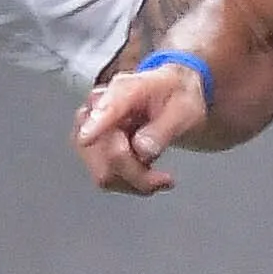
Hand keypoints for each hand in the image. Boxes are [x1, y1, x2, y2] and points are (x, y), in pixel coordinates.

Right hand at [74, 57, 210, 196]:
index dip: (95, 123)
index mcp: (126, 89)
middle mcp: (100, 107)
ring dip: (135, 181)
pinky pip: (105, 178)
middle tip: (165, 178)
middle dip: (136, 171)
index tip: (87, 137)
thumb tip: (142, 149)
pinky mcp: (93, 150)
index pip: (108, 107)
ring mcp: (93, 130)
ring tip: (159, 177)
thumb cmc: (177, 99)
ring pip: (103, 171)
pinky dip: (130, 184)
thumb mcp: (185, 109)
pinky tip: (147, 175)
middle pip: (104, 149)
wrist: (174, 102)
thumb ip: (166, 127)